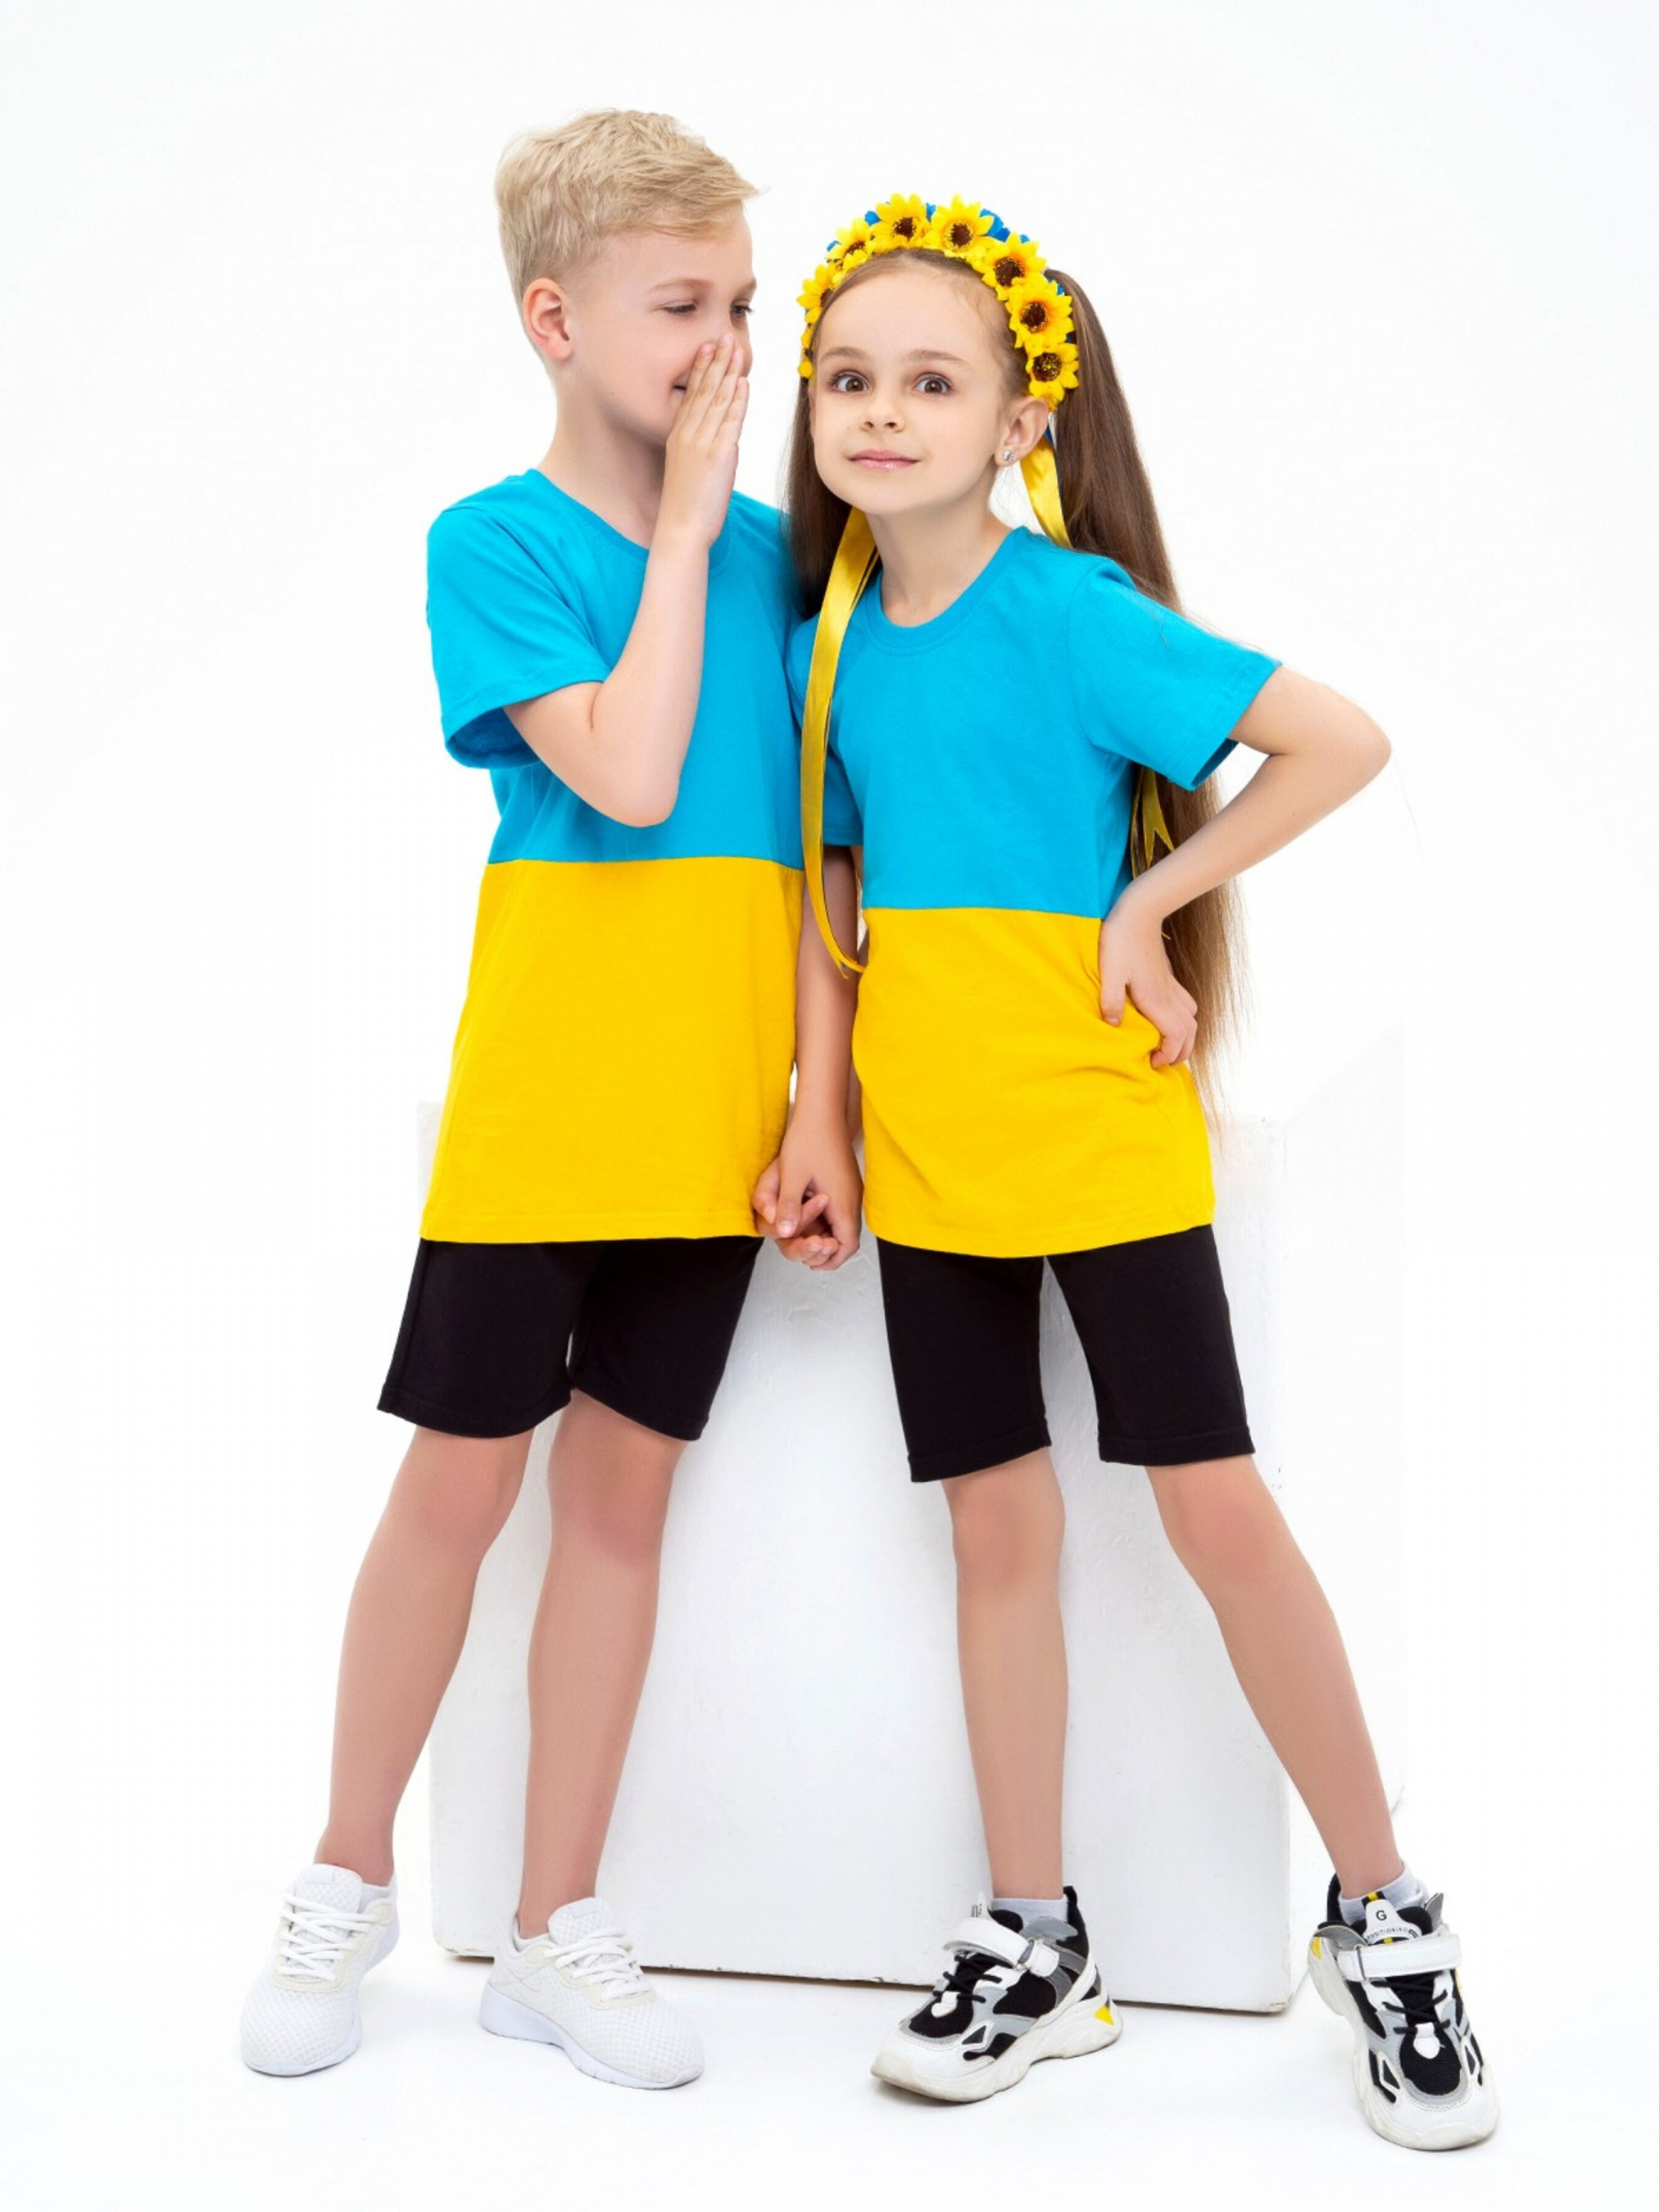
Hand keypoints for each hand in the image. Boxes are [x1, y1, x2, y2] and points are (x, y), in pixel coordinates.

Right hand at [658, 333, 746, 551]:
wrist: (680, 529)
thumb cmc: (686, 508)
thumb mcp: (689, 472)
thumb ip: (703, 451)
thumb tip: (724, 441)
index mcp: (678, 437)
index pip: (691, 395)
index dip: (701, 369)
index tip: (707, 348)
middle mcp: (687, 435)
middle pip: (703, 390)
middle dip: (715, 361)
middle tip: (724, 336)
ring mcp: (702, 443)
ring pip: (717, 400)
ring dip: (728, 372)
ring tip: (735, 349)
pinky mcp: (718, 455)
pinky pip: (729, 421)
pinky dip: (737, 399)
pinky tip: (742, 382)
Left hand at [751, 1112, 862, 1270]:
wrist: (823, 1111)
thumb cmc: (808, 1139)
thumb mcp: (792, 1175)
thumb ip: (788, 1205)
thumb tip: (784, 1232)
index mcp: (842, 1201)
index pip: (847, 1245)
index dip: (832, 1259)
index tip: (814, 1264)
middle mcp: (853, 1198)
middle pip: (848, 1238)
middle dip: (830, 1250)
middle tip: (809, 1258)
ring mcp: (852, 1190)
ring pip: (845, 1224)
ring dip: (829, 1234)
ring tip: (807, 1239)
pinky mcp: (848, 1182)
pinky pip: (842, 1210)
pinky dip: (829, 1220)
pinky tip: (811, 1216)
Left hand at [1098, 891, 1197, 1068]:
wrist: (1139, 912)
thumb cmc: (1121, 941)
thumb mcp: (1110, 972)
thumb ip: (1111, 1000)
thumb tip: (1114, 1026)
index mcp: (1156, 998)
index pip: (1176, 1036)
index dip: (1169, 1054)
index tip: (1152, 1061)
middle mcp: (1168, 994)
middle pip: (1190, 1031)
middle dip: (1182, 1051)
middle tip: (1164, 1062)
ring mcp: (1170, 984)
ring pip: (1191, 1017)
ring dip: (1185, 1036)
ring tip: (1169, 1045)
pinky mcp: (1167, 976)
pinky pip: (1185, 1003)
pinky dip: (1183, 1018)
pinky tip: (1168, 1018)